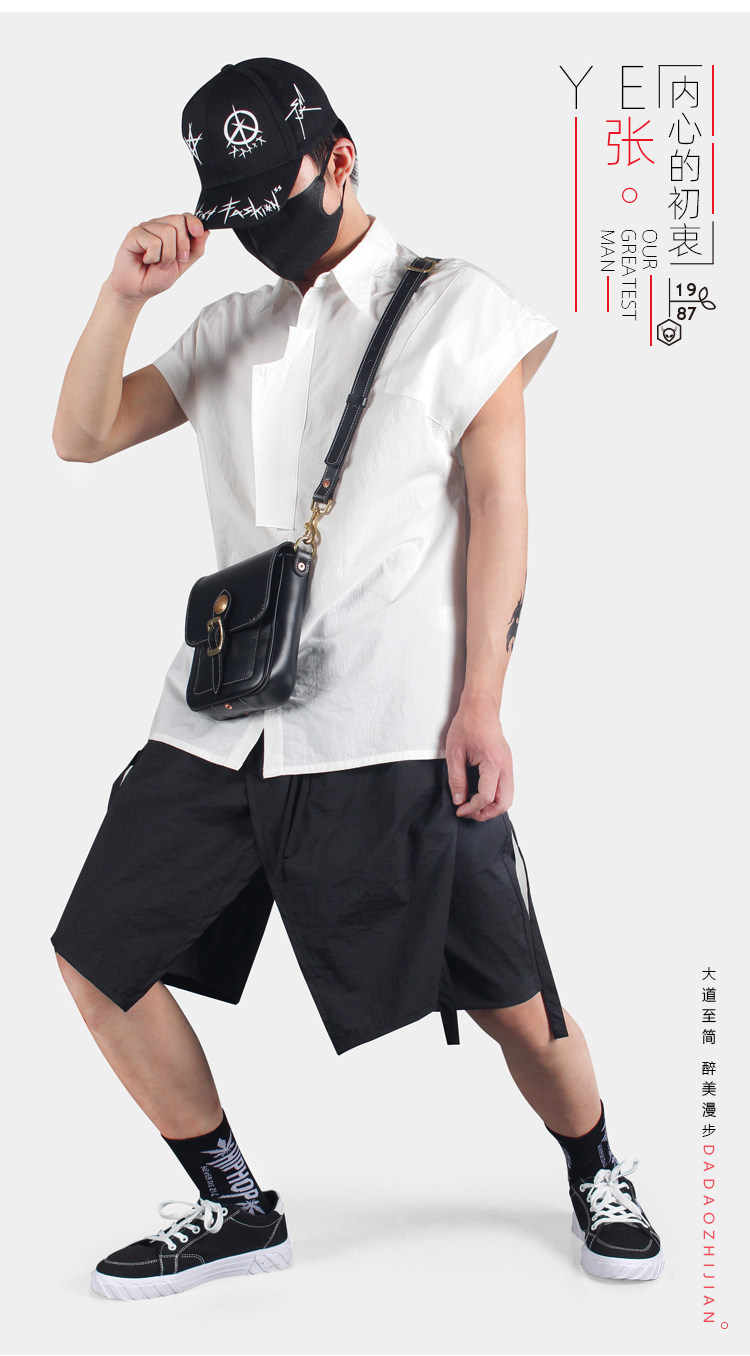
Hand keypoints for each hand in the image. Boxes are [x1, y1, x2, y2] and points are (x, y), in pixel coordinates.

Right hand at [106, 213, 209, 304]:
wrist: (137, 290)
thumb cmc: (156, 277)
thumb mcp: (183, 265)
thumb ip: (195, 249)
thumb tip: (206, 232)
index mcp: (171, 231)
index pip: (186, 217)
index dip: (194, 223)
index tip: (198, 234)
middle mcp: (158, 226)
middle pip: (178, 221)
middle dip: (181, 246)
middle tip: (171, 261)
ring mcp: (146, 228)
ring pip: (167, 232)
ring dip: (166, 255)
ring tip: (157, 262)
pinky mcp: (135, 233)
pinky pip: (153, 241)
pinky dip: (153, 256)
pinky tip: (145, 260)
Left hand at [445, 696, 513, 820]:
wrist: (480, 708)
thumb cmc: (468, 725)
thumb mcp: (454, 753)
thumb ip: (457, 779)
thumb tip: (459, 800)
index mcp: (493, 763)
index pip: (486, 796)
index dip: (472, 808)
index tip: (460, 810)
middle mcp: (506, 766)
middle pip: (504, 802)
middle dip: (486, 813)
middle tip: (469, 813)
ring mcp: (509, 765)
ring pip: (508, 797)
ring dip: (493, 807)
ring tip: (474, 806)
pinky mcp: (507, 764)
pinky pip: (507, 788)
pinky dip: (496, 798)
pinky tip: (481, 795)